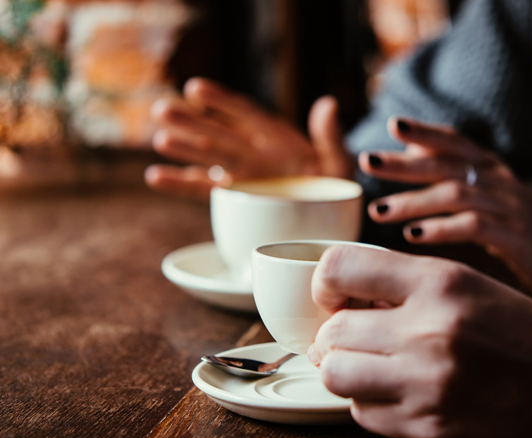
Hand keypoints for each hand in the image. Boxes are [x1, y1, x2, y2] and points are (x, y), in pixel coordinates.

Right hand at [145, 78, 352, 199]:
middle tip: (161, 110)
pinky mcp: (233, 196)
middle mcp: (253, 152)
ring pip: (207, 159)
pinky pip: (203, 188)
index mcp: (276, 138)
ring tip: (160, 138)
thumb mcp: (338, 162)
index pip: (245, 115)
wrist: (330, 217)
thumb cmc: (335, 186)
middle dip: (192, 123)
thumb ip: (329, 137)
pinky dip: (180, 184)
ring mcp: (241, 174)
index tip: (196, 89)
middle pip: (219, 134)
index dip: (221, 102)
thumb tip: (328, 105)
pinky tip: (154, 176)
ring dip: (183, 149)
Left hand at [359, 117, 531, 294]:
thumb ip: (454, 174)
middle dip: (404, 163)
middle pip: (446, 164)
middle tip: (368, 161)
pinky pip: (474, 227)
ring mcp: (507, 207)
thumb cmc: (522, 228)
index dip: (425, 131)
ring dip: (413, 201)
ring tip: (378, 211)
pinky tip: (414, 235)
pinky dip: (442, 229)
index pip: (455, 141)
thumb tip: (411, 152)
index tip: (392, 124)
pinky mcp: (514, 237)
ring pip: (455, 195)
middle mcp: (497, 181)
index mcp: (490, 169)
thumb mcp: (490, 195)